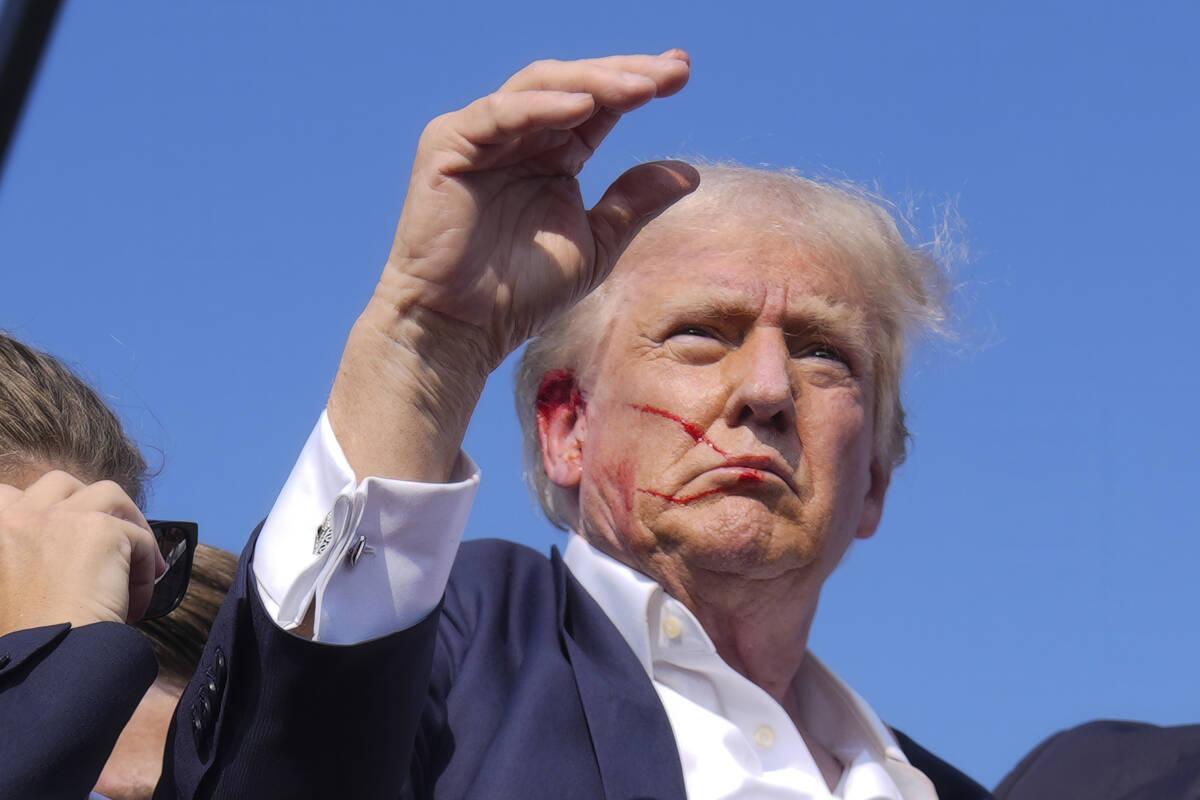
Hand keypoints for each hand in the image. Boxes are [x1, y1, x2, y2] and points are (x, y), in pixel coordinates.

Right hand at [0, 471, 163, 635]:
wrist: (47, 660)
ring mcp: (59, 518)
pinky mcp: (100, 530)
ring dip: (128, 525)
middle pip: (61, 483)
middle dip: (90, 506)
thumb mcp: (10, 589)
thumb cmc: (29, 642)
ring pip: (110, 495)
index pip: (8, 494)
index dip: (42, 510)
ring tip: (135, 562)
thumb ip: (27, 559)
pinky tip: (137, 598)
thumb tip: (69, 555)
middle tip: (109, 540)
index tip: (66, 534)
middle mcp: (19, 517)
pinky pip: (139, 537)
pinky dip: (145, 564)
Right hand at [330, 52, 698, 482]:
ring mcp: (480, 136)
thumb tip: (692, 173)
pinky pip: (499, 114)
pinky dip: (541, 107)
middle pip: (575, 85)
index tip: (683, 74)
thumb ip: (633, 203)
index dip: (639, 83)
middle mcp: (519, 136)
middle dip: (625, 73)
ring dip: (593, 83)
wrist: (464, 328)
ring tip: (641, 88)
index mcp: (554, 154)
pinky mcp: (447, 145)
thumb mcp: (595, 243)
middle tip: (672, 72)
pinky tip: (584, 108)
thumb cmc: (522, 294)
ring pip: (540, 87)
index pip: (601, 105)